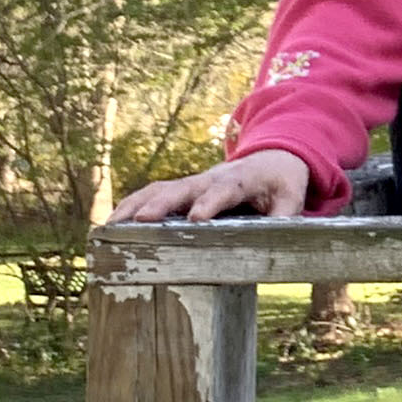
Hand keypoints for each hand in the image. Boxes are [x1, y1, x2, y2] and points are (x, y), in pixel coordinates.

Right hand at [111, 149, 310, 222]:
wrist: (273, 157)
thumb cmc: (281, 182)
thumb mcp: (291, 198)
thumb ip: (284, 217)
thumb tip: (275, 243)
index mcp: (240, 180)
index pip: (223, 191)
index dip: (209, 203)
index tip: (195, 219)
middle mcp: (211, 179)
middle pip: (183, 189)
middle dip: (161, 204)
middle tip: (140, 222)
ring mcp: (193, 183)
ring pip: (160, 189)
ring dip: (135, 205)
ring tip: (110, 227)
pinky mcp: (182, 189)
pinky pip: (153, 194)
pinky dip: (131, 205)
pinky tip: (111, 224)